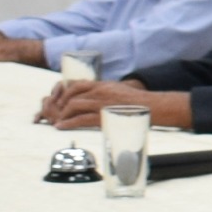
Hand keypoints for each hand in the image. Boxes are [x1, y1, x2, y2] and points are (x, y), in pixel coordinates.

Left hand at [37, 79, 183, 131]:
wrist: (154, 107)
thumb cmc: (140, 102)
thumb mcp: (121, 91)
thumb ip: (109, 94)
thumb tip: (101, 101)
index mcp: (104, 85)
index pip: (77, 84)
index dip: (65, 92)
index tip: (60, 100)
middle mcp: (100, 91)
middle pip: (72, 94)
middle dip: (61, 104)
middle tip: (57, 112)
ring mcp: (101, 103)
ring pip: (74, 105)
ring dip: (63, 114)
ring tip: (58, 121)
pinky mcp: (103, 115)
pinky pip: (81, 119)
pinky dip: (68, 123)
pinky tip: (61, 126)